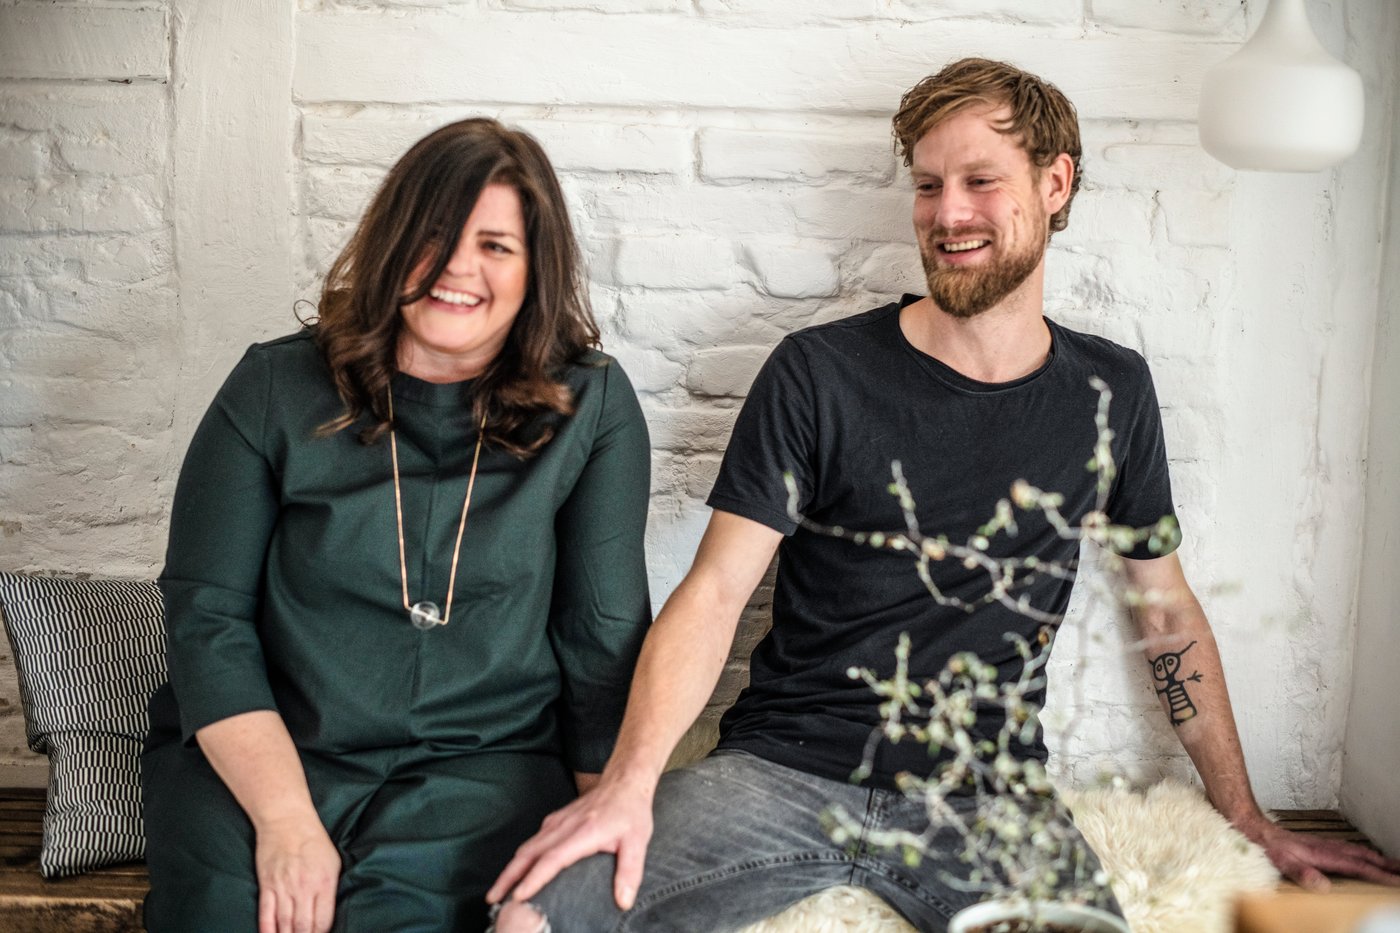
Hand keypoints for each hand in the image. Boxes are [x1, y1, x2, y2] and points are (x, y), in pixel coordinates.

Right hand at [255, 815, 341, 932]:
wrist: (286, 819)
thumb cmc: (313, 840)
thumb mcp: (333, 862)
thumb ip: (331, 888)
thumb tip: (328, 913)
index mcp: (324, 883)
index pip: (323, 921)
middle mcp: (304, 888)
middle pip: (303, 927)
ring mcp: (284, 887)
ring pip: (284, 924)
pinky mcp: (267, 885)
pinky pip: (266, 915)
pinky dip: (268, 930)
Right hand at [487, 773, 653, 909]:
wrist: (624, 782)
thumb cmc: (631, 813)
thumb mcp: (638, 843)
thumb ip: (630, 873)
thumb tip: (623, 901)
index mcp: (582, 833)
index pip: (551, 859)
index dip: (534, 878)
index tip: (518, 896)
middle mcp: (563, 827)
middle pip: (527, 854)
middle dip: (508, 877)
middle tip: (493, 899)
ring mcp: (556, 823)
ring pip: (526, 847)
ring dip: (509, 869)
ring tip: (498, 891)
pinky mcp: (554, 822)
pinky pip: (532, 842)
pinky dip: (519, 859)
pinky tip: (516, 872)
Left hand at [1243, 818, 1399, 890]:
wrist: (1253, 827)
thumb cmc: (1266, 846)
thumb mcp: (1281, 862)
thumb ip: (1301, 873)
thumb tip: (1322, 885)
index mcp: (1322, 854)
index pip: (1358, 867)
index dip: (1379, 875)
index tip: (1396, 882)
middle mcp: (1326, 848)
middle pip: (1363, 857)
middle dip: (1386, 865)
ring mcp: (1322, 845)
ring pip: (1356, 852)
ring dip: (1376, 858)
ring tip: (1391, 866)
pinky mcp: (1316, 844)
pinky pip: (1346, 850)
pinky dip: (1361, 854)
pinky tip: (1360, 857)